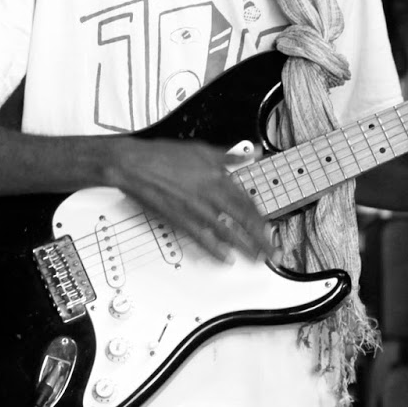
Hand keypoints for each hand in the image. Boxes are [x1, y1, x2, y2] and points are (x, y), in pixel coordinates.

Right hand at [107, 138, 273, 263]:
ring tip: (256, 259)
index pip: (246, 201)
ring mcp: (196, 209)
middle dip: (260, 239)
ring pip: (227, 232)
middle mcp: (210, 194)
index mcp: (217, 177)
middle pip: (242, 220)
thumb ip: (230, 155)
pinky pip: (203, 238)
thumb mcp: (202, 149)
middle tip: (272, 253)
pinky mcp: (180, 220)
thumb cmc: (164, 155)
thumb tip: (253, 151)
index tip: (270, 229)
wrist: (135, 164)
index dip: (261, 218)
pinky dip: (216, 250)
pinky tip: (226, 258)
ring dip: (244, 247)